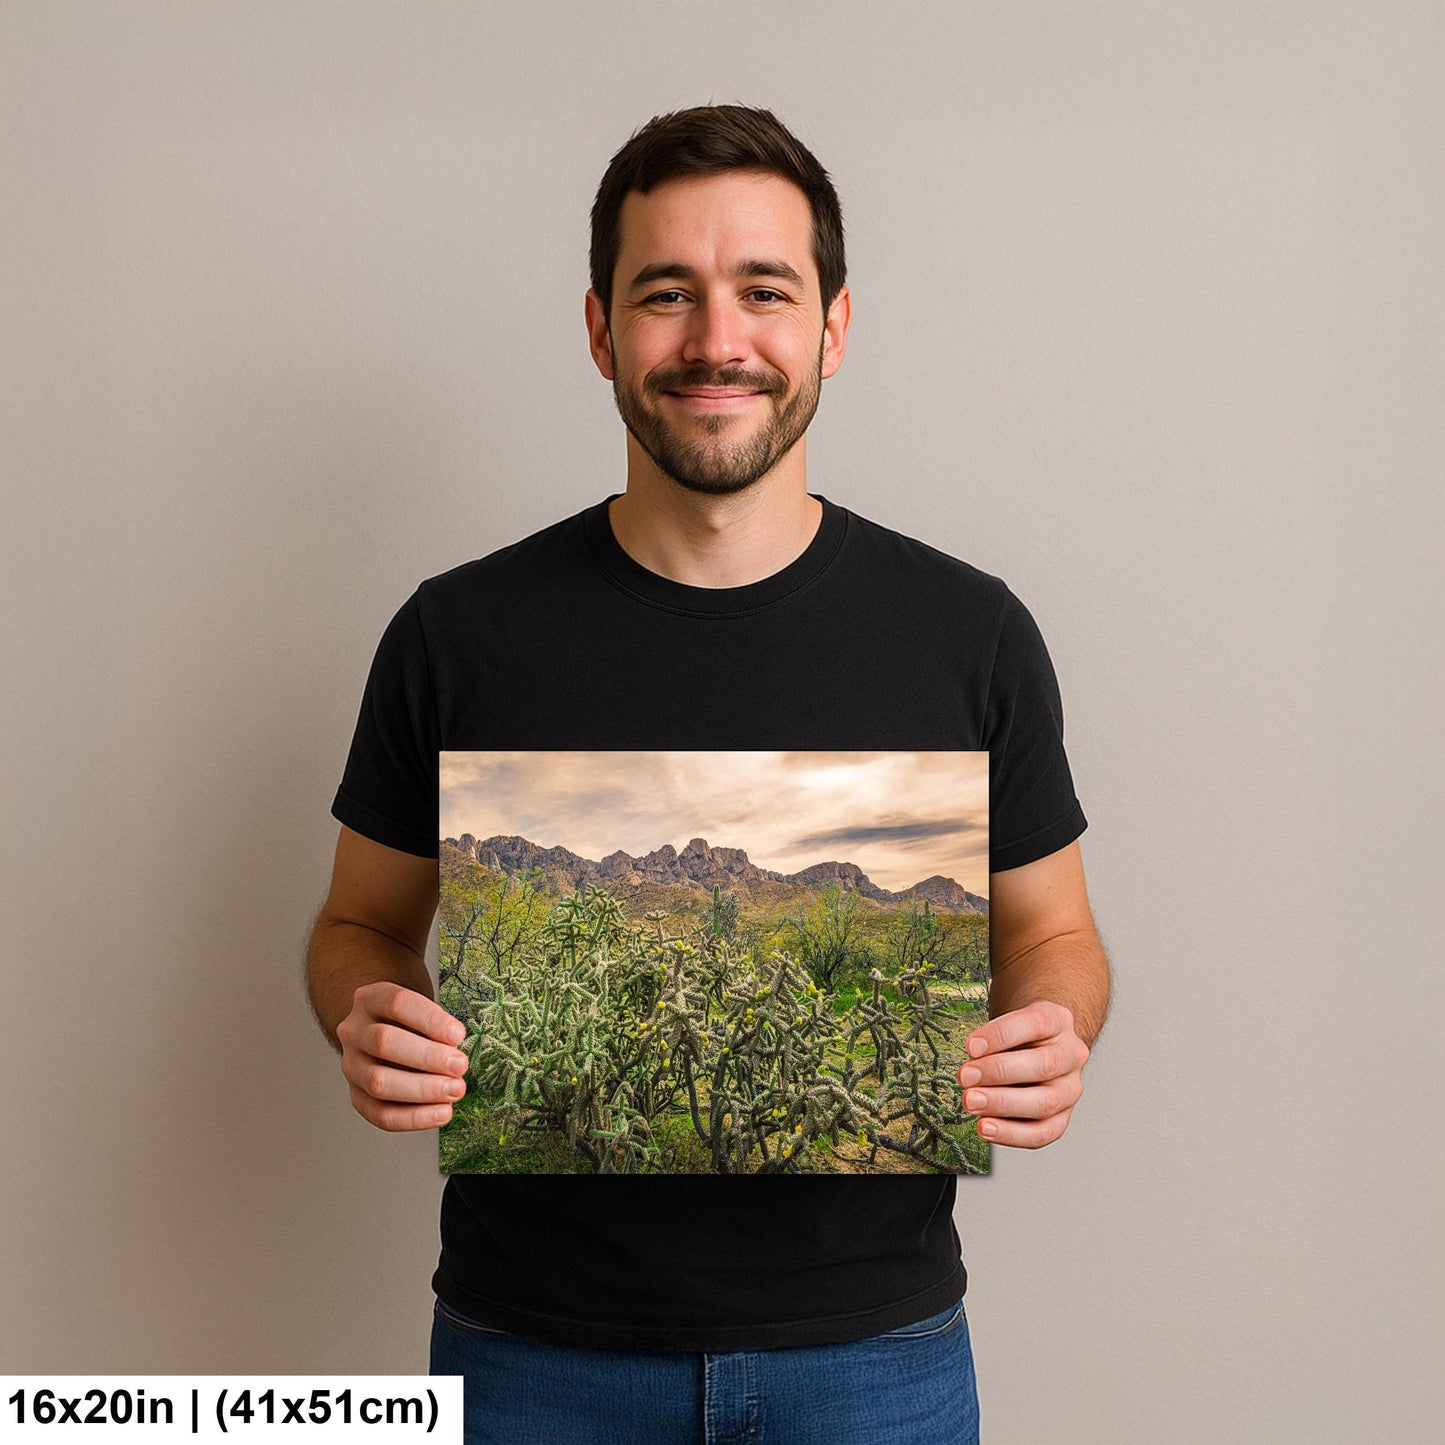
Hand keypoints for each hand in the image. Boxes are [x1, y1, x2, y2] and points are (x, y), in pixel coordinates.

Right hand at [336, 981, 469, 1131]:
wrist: (381, 1031)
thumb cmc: (409, 1020)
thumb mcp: (421, 1009)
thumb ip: (436, 1025)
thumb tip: (455, 1049)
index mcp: (370, 999)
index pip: (397, 1004)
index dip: (430, 1020)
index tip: (459, 1035)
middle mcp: (354, 1031)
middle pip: (384, 1042)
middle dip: (427, 1057)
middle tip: (460, 1066)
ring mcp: (351, 1064)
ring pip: (378, 1081)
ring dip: (423, 1090)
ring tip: (455, 1090)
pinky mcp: (357, 1095)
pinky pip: (380, 1114)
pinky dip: (414, 1118)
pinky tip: (441, 1112)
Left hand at [957, 1001, 1089, 1148]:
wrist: (1039, 1048)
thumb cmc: (1018, 1035)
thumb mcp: (1008, 1022)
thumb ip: (992, 1039)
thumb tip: (973, 1060)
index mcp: (1058, 1021)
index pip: (1035, 1024)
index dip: (1000, 1036)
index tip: (971, 1046)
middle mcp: (1071, 1055)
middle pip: (1043, 1065)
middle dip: (998, 1072)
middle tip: (966, 1077)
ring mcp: (1070, 1088)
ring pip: (1045, 1102)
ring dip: (1002, 1104)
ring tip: (971, 1102)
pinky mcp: (1062, 1117)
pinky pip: (1042, 1133)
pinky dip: (1011, 1134)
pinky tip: (986, 1127)